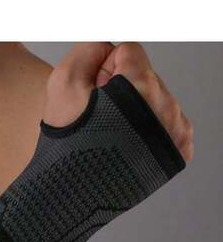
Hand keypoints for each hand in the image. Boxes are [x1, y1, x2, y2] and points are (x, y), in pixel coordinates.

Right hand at [44, 42, 192, 162]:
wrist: (72, 193)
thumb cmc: (66, 143)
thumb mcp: (63, 82)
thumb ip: (89, 49)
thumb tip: (111, 48)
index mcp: (141, 86)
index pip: (128, 52)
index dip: (103, 71)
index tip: (93, 97)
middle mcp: (166, 106)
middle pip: (145, 76)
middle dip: (122, 90)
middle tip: (101, 120)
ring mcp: (176, 131)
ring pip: (157, 100)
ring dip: (136, 110)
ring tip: (114, 136)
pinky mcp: (179, 151)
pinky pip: (168, 123)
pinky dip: (150, 129)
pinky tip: (129, 144)